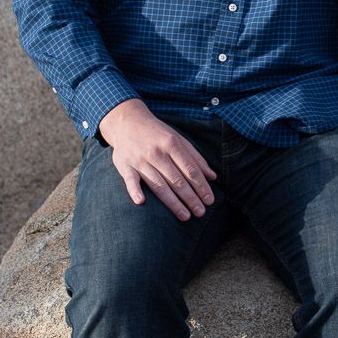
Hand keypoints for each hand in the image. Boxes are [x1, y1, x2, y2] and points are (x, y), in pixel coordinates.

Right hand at [98, 99, 216, 220]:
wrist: (127, 121)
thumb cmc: (157, 133)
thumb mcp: (179, 139)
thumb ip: (196, 158)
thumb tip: (212, 176)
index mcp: (172, 144)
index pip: (190, 169)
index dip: (201, 186)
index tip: (210, 200)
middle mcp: (157, 153)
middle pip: (177, 180)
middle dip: (191, 198)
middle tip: (201, 212)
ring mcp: (140, 159)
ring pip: (158, 184)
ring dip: (172, 202)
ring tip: (185, 216)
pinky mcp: (125, 165)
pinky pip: (130, 180)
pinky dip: (134, 190)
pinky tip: (141, 201)